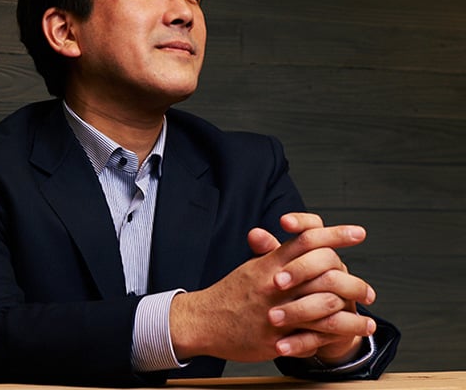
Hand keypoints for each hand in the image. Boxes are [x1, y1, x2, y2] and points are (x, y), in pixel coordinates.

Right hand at [170, 213, 375, 363]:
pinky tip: (347, 341)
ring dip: (353, 316)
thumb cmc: (230, 293)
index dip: (336, 234)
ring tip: (370, 322)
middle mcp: (277, 284)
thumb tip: (285, 234)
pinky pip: (315, 337)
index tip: (358, 232)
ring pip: (325, 307)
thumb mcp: (250, 267)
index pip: (308, 238)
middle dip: (353, 281)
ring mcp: (278, 311)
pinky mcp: (277, 337)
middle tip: (369, 290)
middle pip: (324, 271)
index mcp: (271, 263)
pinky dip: (336, 338)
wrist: (204, 320)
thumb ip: (271, 252)